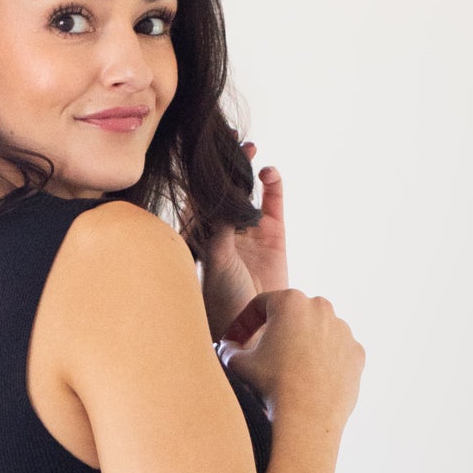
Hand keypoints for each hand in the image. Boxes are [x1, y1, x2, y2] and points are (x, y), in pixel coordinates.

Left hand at [201, 143, 287, 345]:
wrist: (253, 330)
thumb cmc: (223, 301)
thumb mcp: (215, 259)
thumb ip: (217, 227)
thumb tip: (219, 196)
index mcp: (200, 236)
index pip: (198, 196)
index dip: (202, 172)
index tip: (204, 149)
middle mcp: (223, 232)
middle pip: (224, 190)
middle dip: (228, 165)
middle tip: (232, 141)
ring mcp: (249, 234)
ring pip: (248, 193)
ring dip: (249, 171)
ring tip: (251, 152)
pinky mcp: (274, 238)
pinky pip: (273, 205)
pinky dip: (273, 187)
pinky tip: (270, 173)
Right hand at [225, 286, 363, 429]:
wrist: (307, 420)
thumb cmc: (271, 387)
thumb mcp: (238, 365)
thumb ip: (228, 350)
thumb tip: (227, 347)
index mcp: (290, 301)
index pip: (260, 305)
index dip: (243, 323)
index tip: (234, 341)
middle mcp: (321, 307)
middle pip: (293, 316)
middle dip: (278, 332)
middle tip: (265, 355)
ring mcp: (343, 330)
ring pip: (318, 333)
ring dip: (303, 346)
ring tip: (289, 372)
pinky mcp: (357, 353)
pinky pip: (336, 353)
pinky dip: (325, 363)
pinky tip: (311, 382)